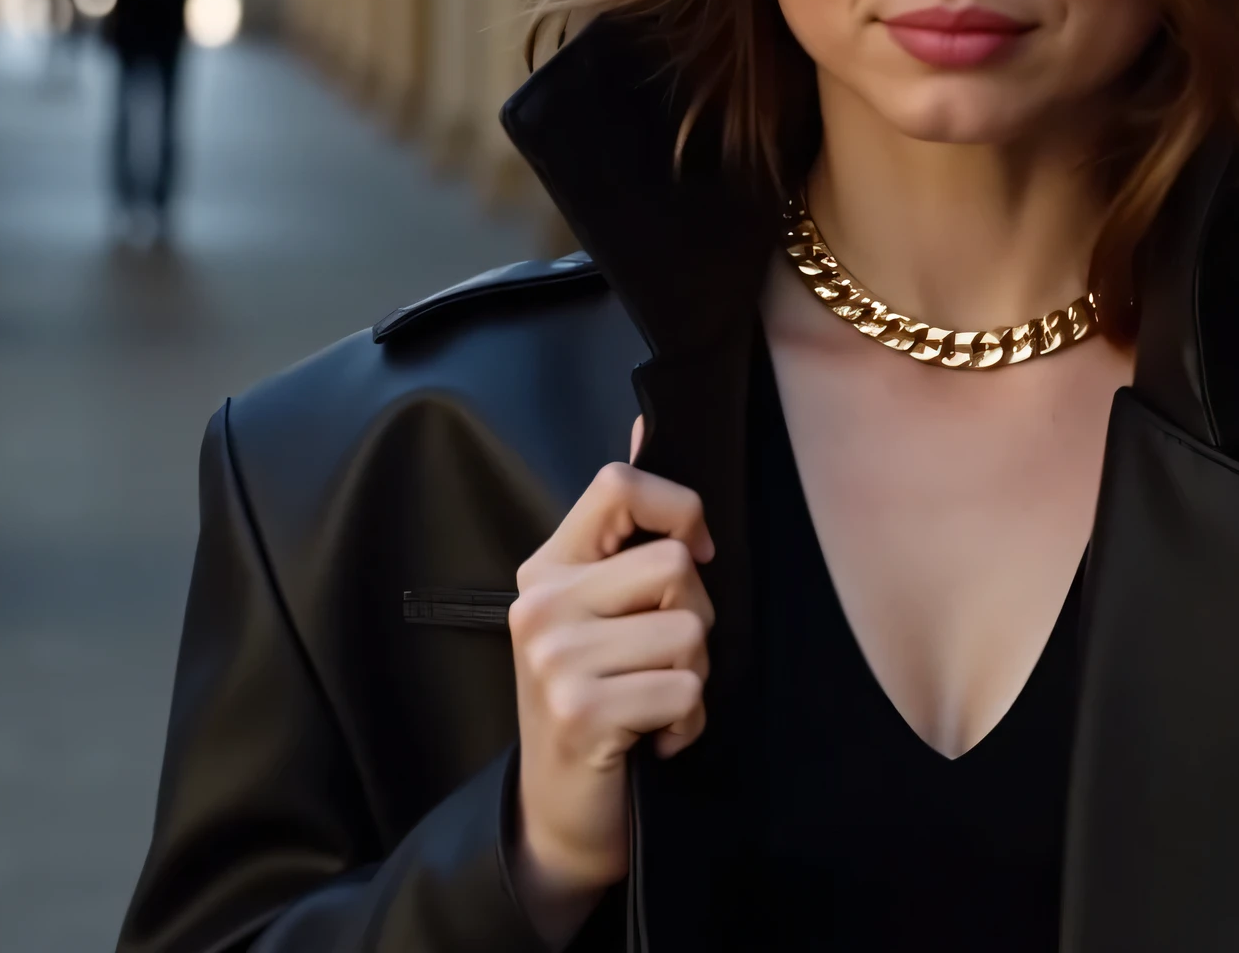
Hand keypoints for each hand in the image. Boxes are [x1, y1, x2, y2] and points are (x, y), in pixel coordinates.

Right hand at [509, 420, 714, 939]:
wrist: (559, 816)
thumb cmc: (597, 702)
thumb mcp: (602, 610)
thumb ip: (626, 527)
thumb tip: (646, 421)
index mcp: (548, 566)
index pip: (618, 485)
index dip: (680, 510)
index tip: (697, 555)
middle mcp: (541, 602)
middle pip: (677, 564)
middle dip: (697, 618)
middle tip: (661, 661)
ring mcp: (555, 656)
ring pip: (692, 631)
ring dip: (695, 679)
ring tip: (653, 702)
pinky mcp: (581, 709)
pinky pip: (684, 689)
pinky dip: (688, 722)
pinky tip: (652, 738)